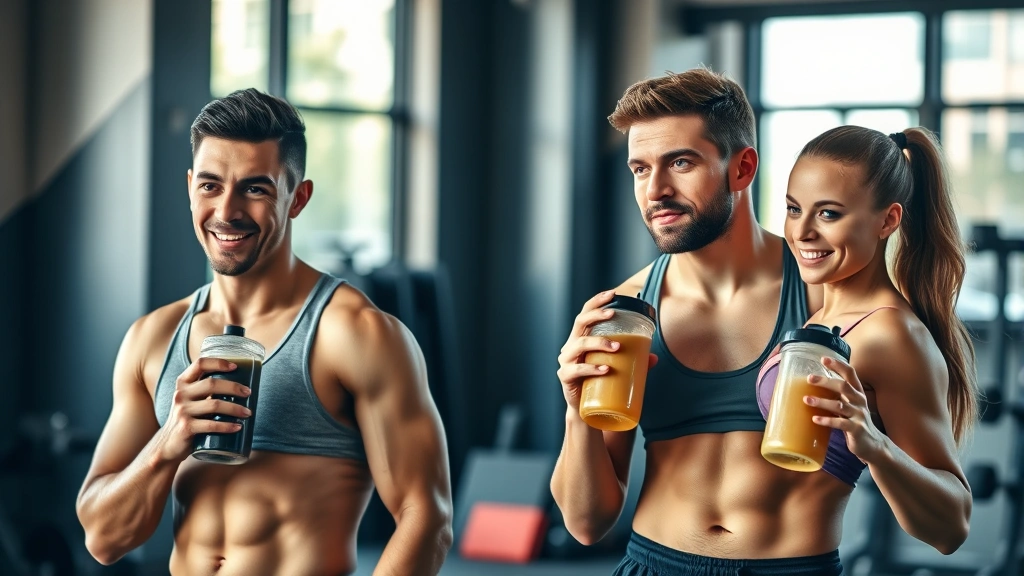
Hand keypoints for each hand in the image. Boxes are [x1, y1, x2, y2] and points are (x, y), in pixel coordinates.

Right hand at [156, 357, 252, 462]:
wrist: (169, 444)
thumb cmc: (188, 418)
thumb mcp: (192, 400)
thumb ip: (206, 390)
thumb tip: (240, 384)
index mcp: (183, 383)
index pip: (200, 364)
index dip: (218, 363)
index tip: (235, 367)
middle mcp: (181, 394)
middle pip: (211, 383)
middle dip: (234, 387)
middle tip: (248, 393)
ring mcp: (182, 411)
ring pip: (215, 404)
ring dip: (235, 408)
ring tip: (247, 413)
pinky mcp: (186, 427)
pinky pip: (211, 425)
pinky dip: (227, 426)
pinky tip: (238, 427)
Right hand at [556, 290, 657, 411]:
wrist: (586, 410)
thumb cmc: (600, 383)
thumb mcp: (616, 368)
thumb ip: (634, 362)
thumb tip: (654, 358)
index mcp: (581, 339)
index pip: (585, 314)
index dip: (596, 302)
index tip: (612, 293)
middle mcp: (571, 346)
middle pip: (580, 323)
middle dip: (596, 315)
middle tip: (613, 313)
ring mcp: (566, 361)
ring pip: (579, 344)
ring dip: (599, 342)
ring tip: (617, 347)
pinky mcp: (566, 377)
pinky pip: (577, 369)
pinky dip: (592, 368)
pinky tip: (605, 370)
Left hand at [804, 356, 886, 463]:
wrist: (872, 444)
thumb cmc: (855, 421)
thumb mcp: (849, 404)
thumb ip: (838, 395)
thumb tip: (814, 383)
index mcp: (857, 393)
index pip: (850, 374)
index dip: (838, 365)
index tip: (823, 358)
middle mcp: (859, 401)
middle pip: (844, 386)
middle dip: (826, 381)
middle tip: (809, 378)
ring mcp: (859, 415)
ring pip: (839, 406)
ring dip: (822, 402)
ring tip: (806, 400)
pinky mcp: (856, 429)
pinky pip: (840, 423)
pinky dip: (827, 420)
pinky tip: (815, 419)